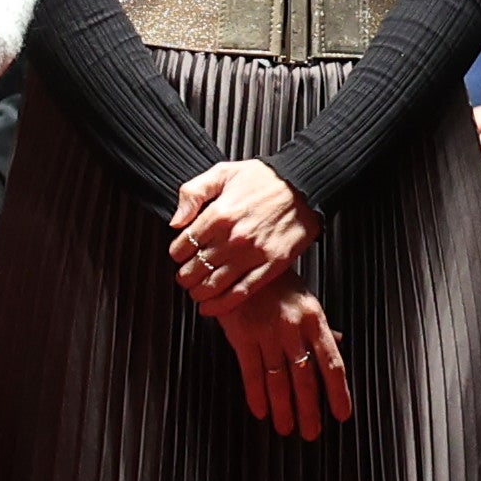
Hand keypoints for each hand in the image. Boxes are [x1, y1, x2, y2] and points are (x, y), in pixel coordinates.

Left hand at [167, 159, 317, 312]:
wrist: (304, 186)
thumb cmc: (265, 179)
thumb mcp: (223, 172)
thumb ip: (193, 193)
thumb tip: (176, 221)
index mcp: (219, 214)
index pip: (184, 245)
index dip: (177, 253)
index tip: (180, 255)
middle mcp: (234, 237)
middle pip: (196, 268)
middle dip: (185, 276)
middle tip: (185, 277)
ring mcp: (253, 254)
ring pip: (215, 284)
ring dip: (199, 292)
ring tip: (196, 291)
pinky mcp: (272, 265)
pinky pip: (242, 291)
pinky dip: (222, 304)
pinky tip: (211, 307)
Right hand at [211, 282, 355, 440]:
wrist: (240, 262)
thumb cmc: (276, 283)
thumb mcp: (305, 300)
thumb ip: (320, 328)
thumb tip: (339, 344)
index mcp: (314, 319)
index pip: (332, 362)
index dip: (337, 391)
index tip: (341, 414)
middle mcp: (293, 328)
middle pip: (305, 377)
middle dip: (309, 409)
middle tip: (311, 433)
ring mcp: (267, 332)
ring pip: (279, 379)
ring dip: (283, 408)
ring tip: (286, 429)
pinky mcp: (242, 335)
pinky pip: (251, 371)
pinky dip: (256, 395)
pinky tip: (261, 412)